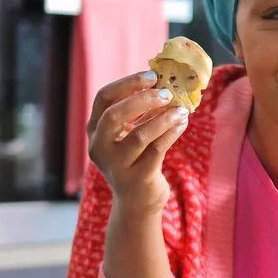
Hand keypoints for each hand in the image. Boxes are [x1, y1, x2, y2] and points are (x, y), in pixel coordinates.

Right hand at [88, 70, 189, 216]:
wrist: (137, 202)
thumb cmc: (135, 160)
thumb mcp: (129, 135)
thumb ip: (139, 112)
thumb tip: (164, 82)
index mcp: (95, 131)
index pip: (104, 98)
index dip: (127, 83)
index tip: (151, 75)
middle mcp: (100, 148)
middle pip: (115, 115)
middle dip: (142, 99)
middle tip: (166, 92)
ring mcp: (116, 165)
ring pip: (140, 135)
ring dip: (164, 118)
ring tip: (181, 109)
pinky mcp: (137, 178)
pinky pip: (157, 150)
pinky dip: (171, 133)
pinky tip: (182, 123)